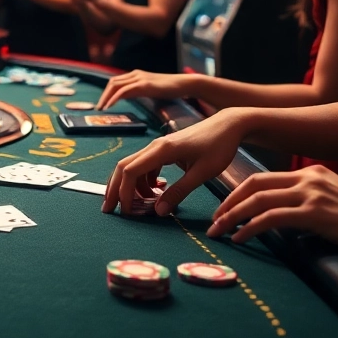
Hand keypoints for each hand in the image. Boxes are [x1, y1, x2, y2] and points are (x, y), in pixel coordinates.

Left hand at [97, 71, 191, 109]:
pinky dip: (114, 98)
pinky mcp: (144, 84)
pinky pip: (124, 90)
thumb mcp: (149, 90)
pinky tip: (110, 105)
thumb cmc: (170, 89)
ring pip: (115, 85)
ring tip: (101, 108)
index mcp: (136, 75)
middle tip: (98, 108)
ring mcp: (139, 78)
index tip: (102, 104)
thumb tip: (125, 97)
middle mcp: (135, 74)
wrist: (184, 84)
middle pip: (112, 82)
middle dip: (103, 95)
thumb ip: (137, 92)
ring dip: (106, 97)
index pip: (116, 81)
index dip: (107, 92)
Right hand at [102, 110, 247, 216]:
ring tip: (137, 206)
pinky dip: (143, 181)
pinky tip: (155, 192)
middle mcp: (155, 147)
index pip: (130, 171)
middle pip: (123, 167)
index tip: (126, 211)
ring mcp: (158, 147)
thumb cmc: (218, 146)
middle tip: (109, 210)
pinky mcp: (164, 150)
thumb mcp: (202, 173)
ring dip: (130, 187)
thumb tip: (159, 212)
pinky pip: (145, 166)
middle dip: (115, 189)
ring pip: (133, 167)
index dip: (124, 192)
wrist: (228, 125)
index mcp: (162, 150)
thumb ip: (179, 192)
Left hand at [207, 166, 337, 264]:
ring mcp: (311, 194)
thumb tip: (281, 214)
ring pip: (258, 200)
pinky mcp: (315, 213)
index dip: (238, 192)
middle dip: (228, 202)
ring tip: (219, 231)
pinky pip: (271, 218)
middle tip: (214, 219)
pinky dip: (250, 227)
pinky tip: (240, 238)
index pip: (263, 178)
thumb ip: (307, 199)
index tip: (224, 207)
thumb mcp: (333, 199)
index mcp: (310, 172)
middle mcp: (307, 178)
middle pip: (254, 185)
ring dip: (233, 216)